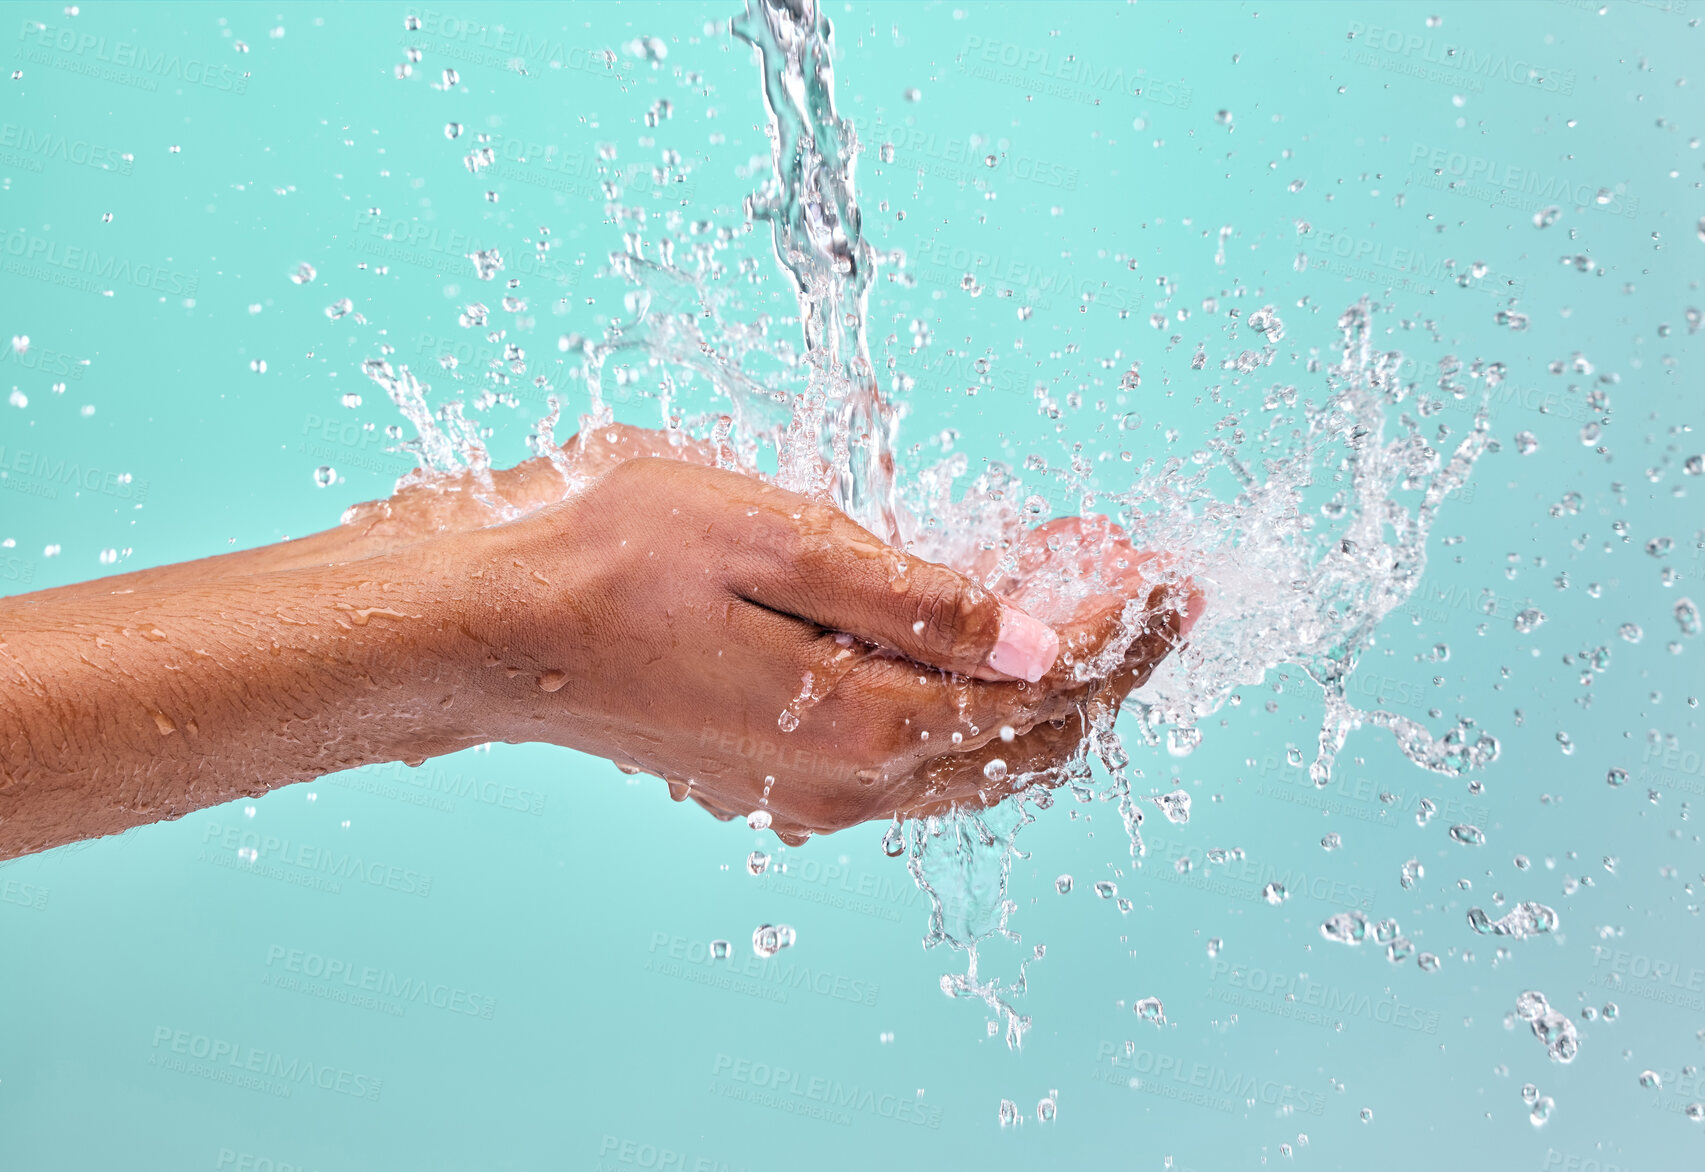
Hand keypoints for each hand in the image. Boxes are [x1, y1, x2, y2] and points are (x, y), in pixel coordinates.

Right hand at [424, 456, 1198, 842]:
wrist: (488, 630)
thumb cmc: (612, 559)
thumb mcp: (778, 541)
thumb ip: (917, 601)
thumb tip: (1040, 640)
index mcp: (865, 720)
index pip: (1043, 687)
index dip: (1116, 624)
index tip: (1159, 563)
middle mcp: (854, 779)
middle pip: (1028, 737)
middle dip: (1106, 659)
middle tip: (1148, 578)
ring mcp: (817, 787)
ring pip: (981, 757)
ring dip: (1048, 683)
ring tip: (1091, 598)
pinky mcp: (785, 772)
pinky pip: (922, 757)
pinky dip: (979, 702)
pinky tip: (985, 646)